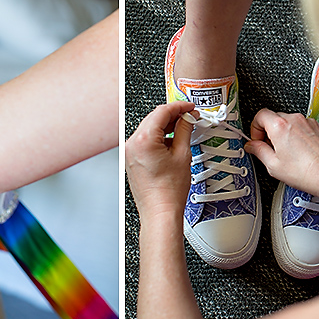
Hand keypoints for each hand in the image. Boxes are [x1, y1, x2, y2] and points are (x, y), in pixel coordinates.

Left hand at [125, 102, 194, 224]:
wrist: (159, 212)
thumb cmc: (168, 191)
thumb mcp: (182, 155)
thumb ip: (184, 130)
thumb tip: (187, 119)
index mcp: (143, 139)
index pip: (162, 111)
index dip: (179, 106)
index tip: (189, 107)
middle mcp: (132, 143)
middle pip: (153, 118)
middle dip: (172, 115)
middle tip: (189, 116)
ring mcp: (129, 151)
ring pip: (148, 128)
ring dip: (165, 126)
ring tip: (183, 129)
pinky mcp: (130, 159)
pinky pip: (144, 140)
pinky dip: (158, 137)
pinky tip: (171, 142)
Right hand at [245, 109, 318, 205]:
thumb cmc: (307, 172)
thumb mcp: (273, 165)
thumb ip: (258, 151)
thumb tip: (252, 146)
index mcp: (280, 126)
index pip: (260, 115)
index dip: (255, 128)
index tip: (257, 139)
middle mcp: (295, 120)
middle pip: (274, 118)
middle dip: (269, 132)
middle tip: (270, 148)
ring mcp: (308, 122)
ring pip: (289, 122)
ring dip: (284, 133)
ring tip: (287, 152)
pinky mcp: (318, 126)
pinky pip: (302, 126)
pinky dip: (297, 134)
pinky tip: (300, 151)